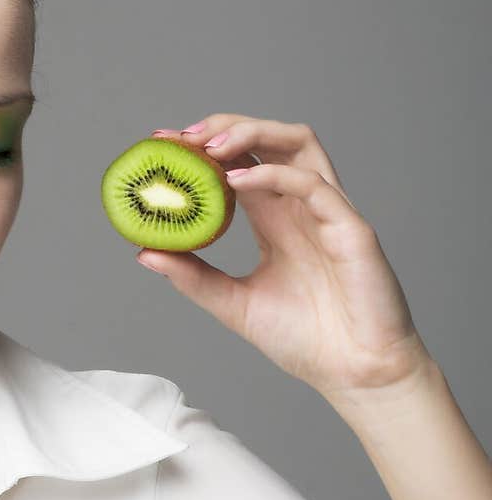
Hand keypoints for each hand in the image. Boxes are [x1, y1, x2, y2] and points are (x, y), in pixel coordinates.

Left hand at [136, 115, 432, 398]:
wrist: (354, 374)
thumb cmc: (306, 341)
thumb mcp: (235, 304)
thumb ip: (194, 277)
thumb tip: (144, 252)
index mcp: (276, 220)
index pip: (241, 161)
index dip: (204, 145)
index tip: (163, 144)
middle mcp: (301, 207)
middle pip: (268, 138)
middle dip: (224, 126)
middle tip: (181, 138)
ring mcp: (328, 212)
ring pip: (297, 142)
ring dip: (252, 132)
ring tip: (209, 146)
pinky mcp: (350, 228)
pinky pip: (312, 184)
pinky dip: (273, 174)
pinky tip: (236, 180)